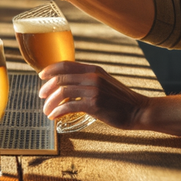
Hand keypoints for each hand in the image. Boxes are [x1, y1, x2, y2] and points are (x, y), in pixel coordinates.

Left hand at [38, 60, 152, 130]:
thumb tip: (69, 85)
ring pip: (62, 92)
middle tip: (42, 96)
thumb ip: (88, 80)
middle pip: (61, 78)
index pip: (66, 64)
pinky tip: (54, 116)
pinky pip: (69, 105)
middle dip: (47, 88)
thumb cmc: (120, 100)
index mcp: (94, 69)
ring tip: (47, 110)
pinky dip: (58, 111)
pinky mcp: (94, 105)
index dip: (50, 69)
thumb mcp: (104, 82)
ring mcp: (93, 90)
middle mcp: (92, 77)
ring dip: (50, 102)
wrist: (139, 110)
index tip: (42, 76)